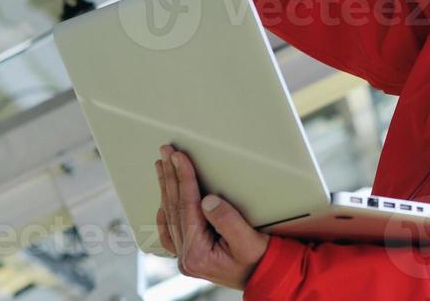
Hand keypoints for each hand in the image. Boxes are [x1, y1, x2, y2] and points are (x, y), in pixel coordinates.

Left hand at [156, 145, 268, 288]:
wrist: (267, 277)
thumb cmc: (260, 259)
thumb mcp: (248, 240)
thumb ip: (227, 220)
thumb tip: (206, 200)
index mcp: (197, 253)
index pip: (187, 206)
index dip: (183, 177)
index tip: (178, 156)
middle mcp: (187, 257)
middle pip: (175, 208)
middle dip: (170, 177)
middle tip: (166, 152)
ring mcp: (186, 258)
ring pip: (171, 216)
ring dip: (167, 188)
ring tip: (162, 166)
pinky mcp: (191, 256)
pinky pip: (171, 233)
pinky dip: (165, 214)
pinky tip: (162, 201)